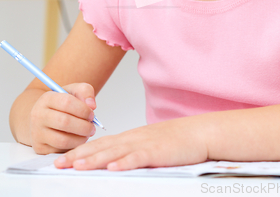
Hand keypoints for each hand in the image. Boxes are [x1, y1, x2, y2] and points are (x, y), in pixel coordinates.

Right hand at [29, 83, 96, 154]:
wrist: (45, 117)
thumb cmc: (62, 104)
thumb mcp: (74, 91)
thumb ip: (85, 91)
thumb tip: (92, 105)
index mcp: (47, 99)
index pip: (67, 102)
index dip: (83, 109)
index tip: (92, 114)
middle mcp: (38, 116)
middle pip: (65, 122)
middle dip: (84, 126)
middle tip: (92, 127)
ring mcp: (37, 133)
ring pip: (62, 140)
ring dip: (80, 138)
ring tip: (87, 134)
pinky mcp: (40, 147)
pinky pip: (60, 150)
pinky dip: (73, 146)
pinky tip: (78, 140)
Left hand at [53, 115, 208, 170]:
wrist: (199, 132)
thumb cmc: (177, 141)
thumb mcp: (151, 143)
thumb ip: (133, 151)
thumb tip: (115, 162)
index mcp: (132, 137)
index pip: (101, 144)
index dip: (81, 151)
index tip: (64, 159)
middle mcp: (134, 138)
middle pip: (102, 147)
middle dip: (79, 155)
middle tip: (59, 163)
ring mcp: (145, 144)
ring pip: (116, 152)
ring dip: (95, 159)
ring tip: (77, 166)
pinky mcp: (158, 152)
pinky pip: (138, 157)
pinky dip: (125, 162)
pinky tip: (113, 168)